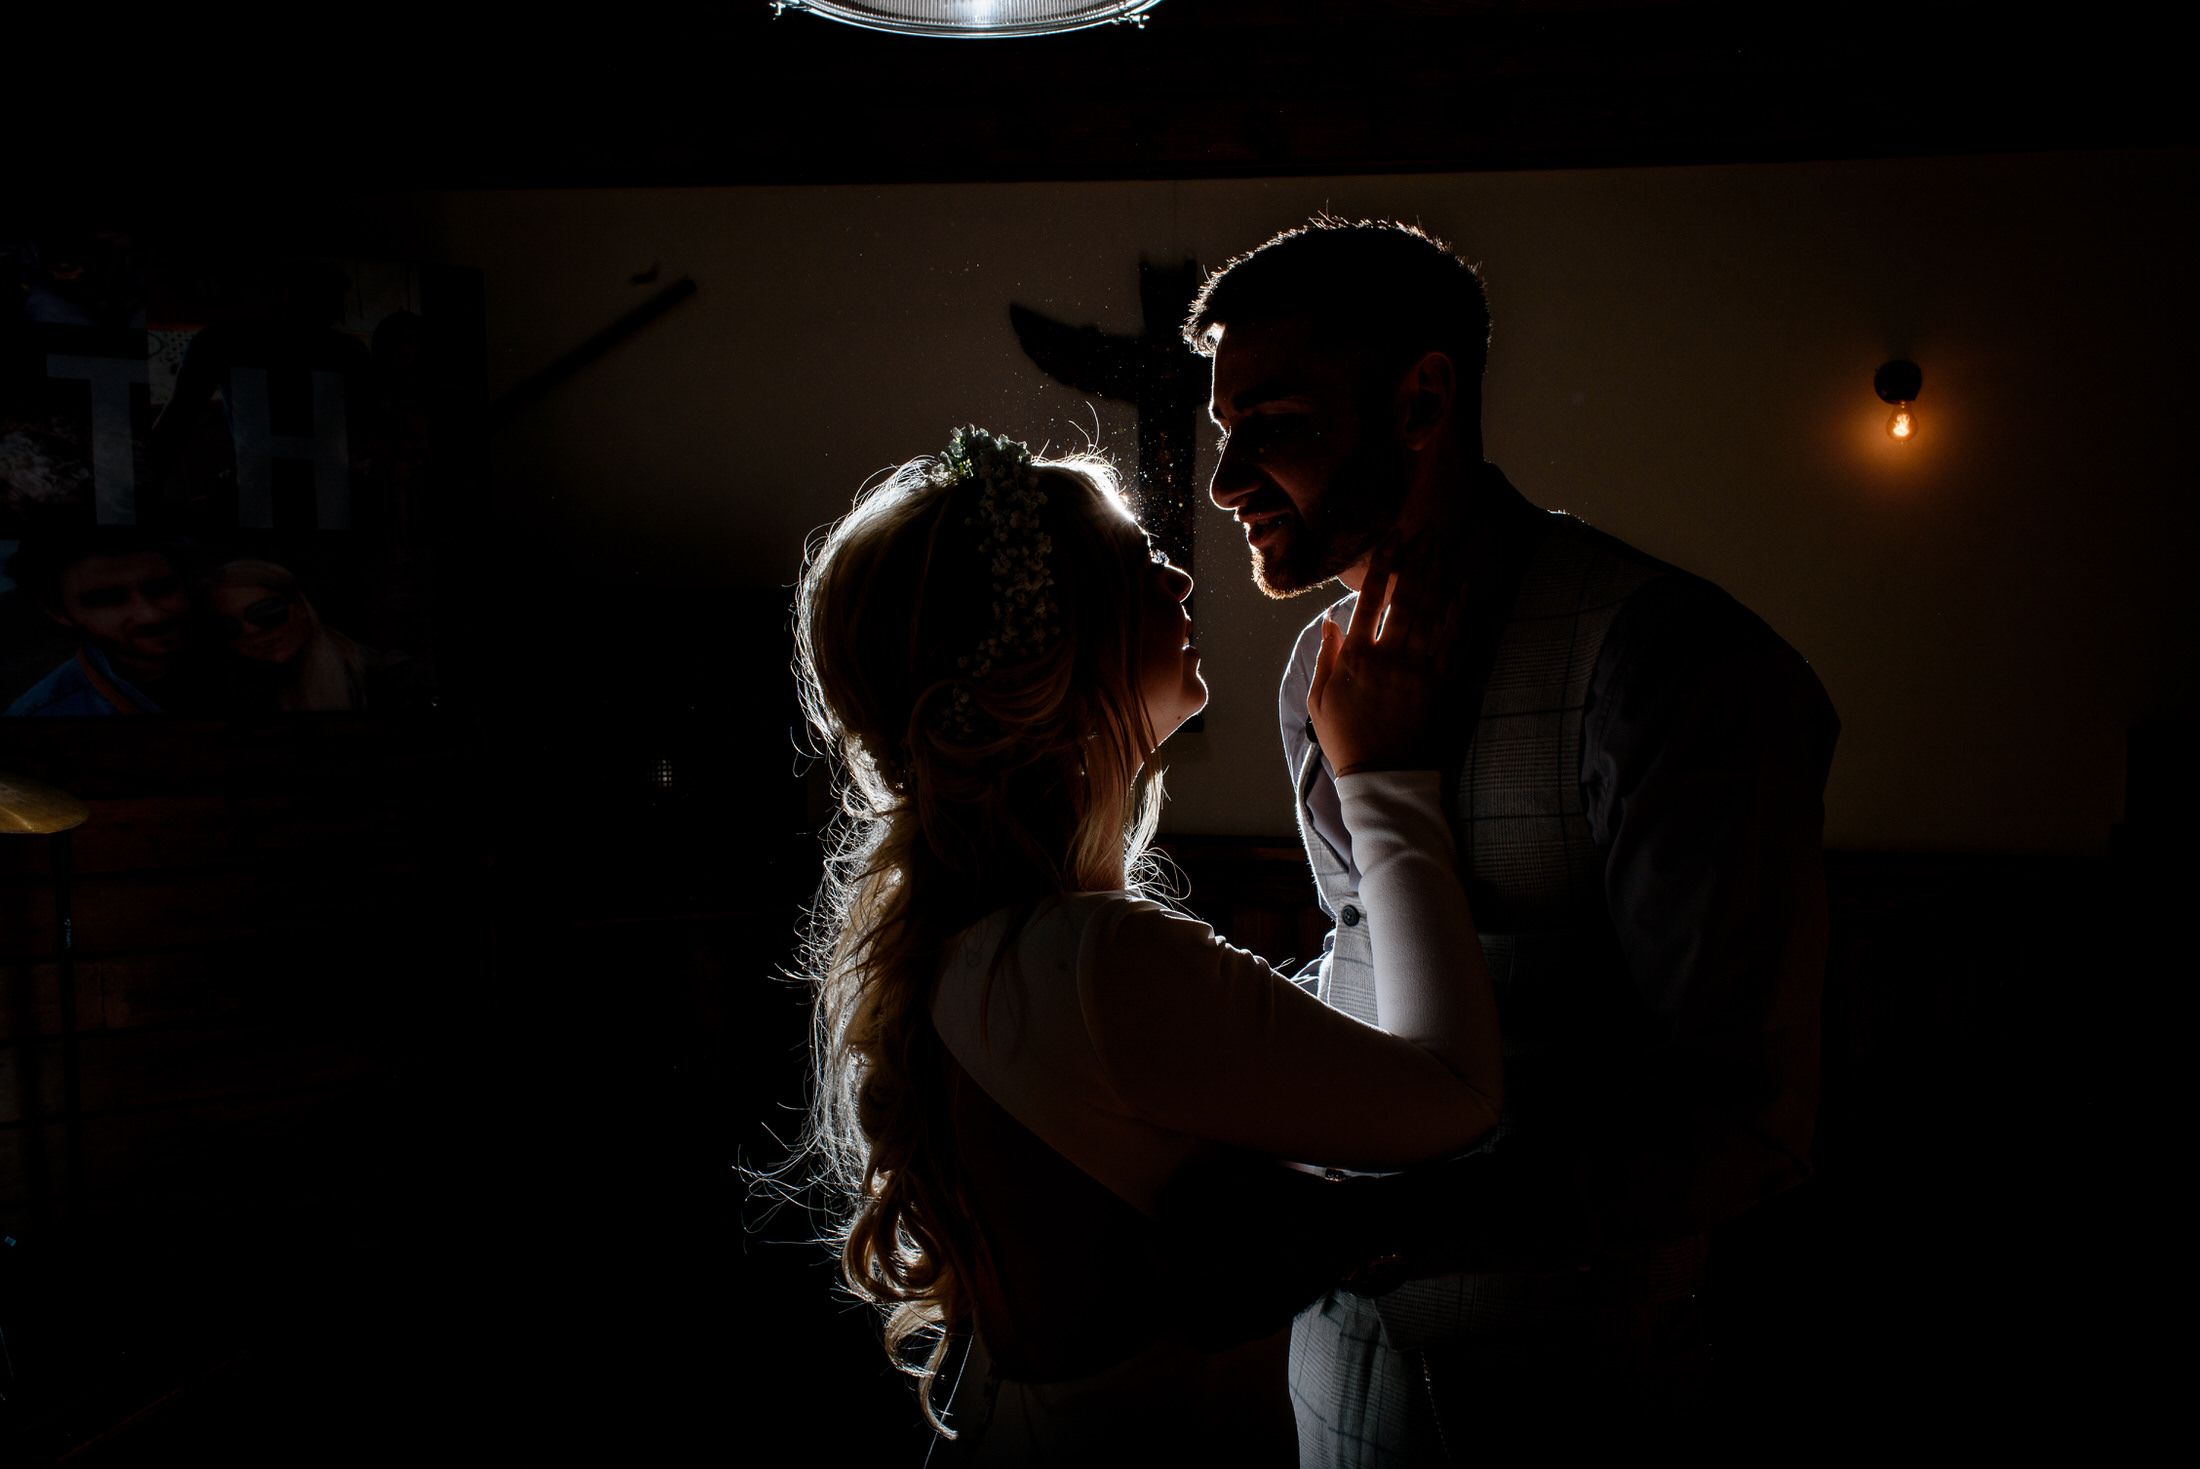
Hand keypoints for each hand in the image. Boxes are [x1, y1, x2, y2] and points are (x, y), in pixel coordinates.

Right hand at [1307, 534, 1465, 775]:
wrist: (1379, 773)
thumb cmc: (1344, 736)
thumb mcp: (1319, 698)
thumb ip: (1326, 656)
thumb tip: (1331, 620)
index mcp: (1356, 660)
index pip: (1369, 603)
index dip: (1381, 568)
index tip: (1390, 541)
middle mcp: (1389, 659)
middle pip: (1406, 600)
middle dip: (1415, 562)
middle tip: (1423, 533)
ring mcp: (1417, 671)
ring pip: (1431, 615)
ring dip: (1437, 577)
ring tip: (1440, 548)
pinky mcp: (1439, 685)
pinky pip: (1453, 643)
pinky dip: (1460, 614)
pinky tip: (1464, 588)